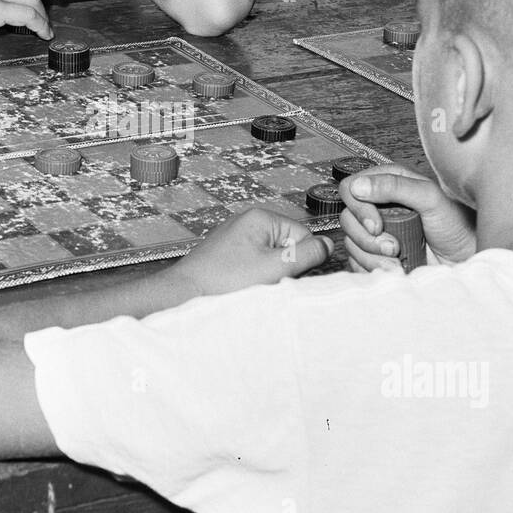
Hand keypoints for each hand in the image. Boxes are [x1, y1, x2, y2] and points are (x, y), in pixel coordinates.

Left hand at [170, 207, 332, 298]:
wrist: (184, 294)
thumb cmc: (224, 280)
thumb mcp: (275, 267)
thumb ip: (307, 254)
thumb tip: (328, 245)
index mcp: (261, 218)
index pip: (303, 236)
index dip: (301, 260)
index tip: (286, 274)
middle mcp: (247, 222)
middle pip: (287, 246)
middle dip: (283, 268)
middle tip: (265, 282)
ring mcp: (235, 238)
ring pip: (270, 259)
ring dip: (268, 276)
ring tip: (249, 286)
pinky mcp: (226, 255)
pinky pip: (252, 265)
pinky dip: (251, 279)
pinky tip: (239, 287)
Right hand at [338, 165, 476, 273]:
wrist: (467, 260)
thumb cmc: (458, 226)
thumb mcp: (431, 198)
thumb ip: (395, 187)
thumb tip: (359, 186)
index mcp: (389, 184)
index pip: (351, 188)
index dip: (359, 208)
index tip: (377, 225)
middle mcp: (380, 206)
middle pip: (348, 219)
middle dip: (368, 238)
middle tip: (394, 246)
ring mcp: (378, 232)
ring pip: (351, 243)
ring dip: (374, 256)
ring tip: (399, 258)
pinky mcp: (376, 255)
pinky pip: (357, 262)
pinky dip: (374, 267)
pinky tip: (395, 267)